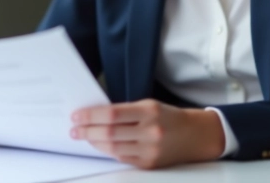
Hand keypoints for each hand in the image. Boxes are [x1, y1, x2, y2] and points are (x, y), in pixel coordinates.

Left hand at [70, 99, 223, 168]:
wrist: (195, 135)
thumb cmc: (168, 117)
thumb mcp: (149, 105)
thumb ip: (125, 111)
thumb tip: (95, 116)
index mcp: (149, 111)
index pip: (112, 114)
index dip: (90, 116)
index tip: (77, 116)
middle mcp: (150, 131)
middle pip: (109, 133)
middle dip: (87, 131)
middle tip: (74, 129)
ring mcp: (150, 150)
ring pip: (113, 148)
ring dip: (94, 142)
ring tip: (84, 137)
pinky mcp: (149, 164)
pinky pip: (122, 158)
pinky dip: (108, 150)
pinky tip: (100, 145)